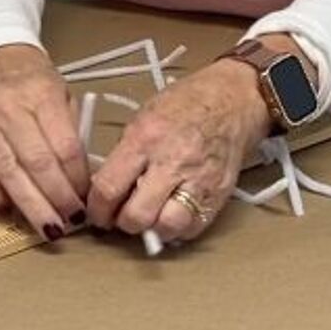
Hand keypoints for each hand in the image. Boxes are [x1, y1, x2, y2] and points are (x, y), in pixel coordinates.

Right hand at [0, 44, 90, 239]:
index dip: (78, 178)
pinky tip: (7, 213)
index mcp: (41, 95)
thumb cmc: (34, 82)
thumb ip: (73, 132)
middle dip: (57, 198)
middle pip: (36, 163)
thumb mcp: (65, 96)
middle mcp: (8, 109)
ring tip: (49, 226)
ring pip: (7, 173)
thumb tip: (86, 178)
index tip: (88, 198)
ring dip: (31, 205)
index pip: (64, 146)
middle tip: (72, 220)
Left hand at [87, 57, 271, 242]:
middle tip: (123, 217)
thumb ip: (126, 155)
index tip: (97, 214)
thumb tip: (108, 189)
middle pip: (137, 216)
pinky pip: (193, 227)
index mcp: (146, 139)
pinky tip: (174, 214)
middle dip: (124, 223)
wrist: (233, 100)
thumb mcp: (144, 118)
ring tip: (151, 217)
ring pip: (167, 227)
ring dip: (153, 229)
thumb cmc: (188, 104)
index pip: (108, 189)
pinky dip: (179, 229)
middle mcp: (172, 162)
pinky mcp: (218, 193)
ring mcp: (199, 180)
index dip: (97, 210)